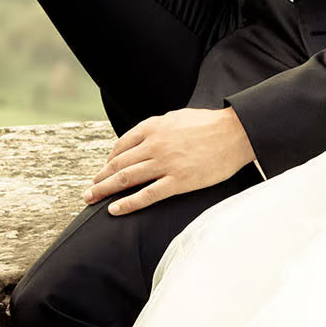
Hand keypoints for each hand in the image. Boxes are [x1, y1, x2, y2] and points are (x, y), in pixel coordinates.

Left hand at [86, 107, 255, 214]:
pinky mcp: (178, 181)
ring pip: (126, 179)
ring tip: (91, 199)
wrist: (236, 132)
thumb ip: (159, 127)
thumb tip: (146, 136)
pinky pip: (146, 195)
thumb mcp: (178, 117)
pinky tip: (114, 209)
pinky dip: (127, 203)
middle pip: (118, 164)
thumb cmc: (210, 124)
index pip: (122, 146)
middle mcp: (154, 145)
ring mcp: (165, 164)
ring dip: (104, 189)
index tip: (105, 170)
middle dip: (100, 178)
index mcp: (154, 127)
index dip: (109, 160)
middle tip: (89, 190)